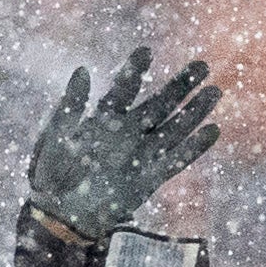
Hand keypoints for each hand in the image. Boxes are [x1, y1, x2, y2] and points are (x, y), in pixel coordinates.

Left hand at [23, 48, 221, 243]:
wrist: (58, 215)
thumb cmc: (50, 175)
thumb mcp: (56, 136)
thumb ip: (71, 105)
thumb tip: (82, 70)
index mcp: (103, 119)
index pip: (125, 88)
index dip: (135, 70)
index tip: (146, 51)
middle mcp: (127, 134)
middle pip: (160, 104)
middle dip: (181, 85)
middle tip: (202, 65)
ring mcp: (140, 155)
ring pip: (174, 128)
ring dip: (194, 111)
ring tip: (215, 91)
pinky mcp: (149, 179)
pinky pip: (176, 160)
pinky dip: (195, 147)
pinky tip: (213, 130)